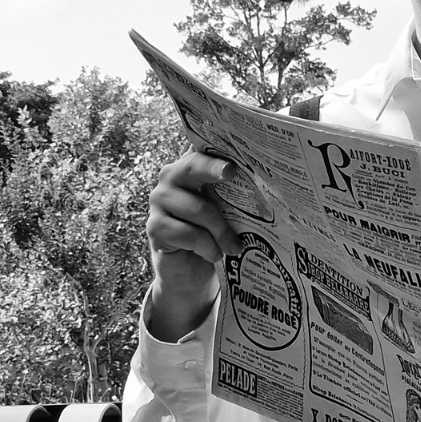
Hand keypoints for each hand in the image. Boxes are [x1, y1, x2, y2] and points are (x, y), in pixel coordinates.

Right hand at [144, 151, 235, 340]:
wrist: (189, 273)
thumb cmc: (212, 236)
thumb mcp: (225, 212)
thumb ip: (233, 194)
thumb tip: (266, 186)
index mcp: (190, 168)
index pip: (201, 149)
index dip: (215, 148)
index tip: (232, 152)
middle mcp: (170, 177)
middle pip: (192, 166)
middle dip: (214, 169)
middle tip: (231, 173)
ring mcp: (159, 200)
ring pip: (199, 208)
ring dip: (221, 231)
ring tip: (234, 247)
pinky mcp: (155, 226)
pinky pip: (189, 234)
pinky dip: (208, 247)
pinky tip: (214, 255)